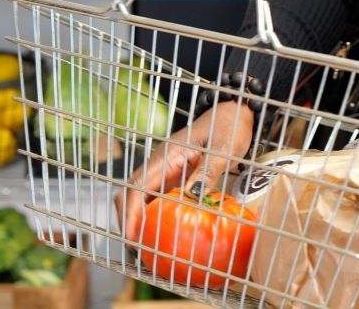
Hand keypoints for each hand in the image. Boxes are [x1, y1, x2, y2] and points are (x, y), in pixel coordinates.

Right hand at [115, 100, 253, 242]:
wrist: (231, 112)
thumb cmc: (228, 127)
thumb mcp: (222, 150)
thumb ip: (207, 172)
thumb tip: (191, 197)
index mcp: (165, 155)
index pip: (137, 186)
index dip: (130, 212)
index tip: (131, 235)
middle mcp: (159, 162)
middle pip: (129, 191)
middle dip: (126, 218)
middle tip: (135, 246)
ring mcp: (164, 168)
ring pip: (138, 194)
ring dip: (135, 216)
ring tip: (143, 242)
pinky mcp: (172, 173)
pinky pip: (154, 194)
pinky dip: (150, 212)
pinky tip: (160, 228)